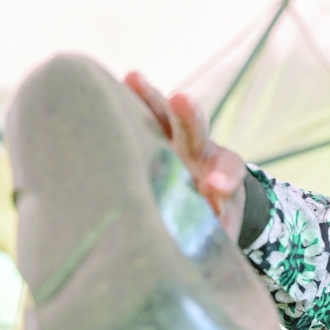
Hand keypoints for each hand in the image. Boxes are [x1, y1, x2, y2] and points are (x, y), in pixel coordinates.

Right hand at [124, 72, 245, 243]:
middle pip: (195, 130)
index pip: (228, 171)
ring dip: (148, 97)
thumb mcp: (218, 231)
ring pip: (162, 114)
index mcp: (223, 175)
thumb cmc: (211, 220)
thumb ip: (212, 235)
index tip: (215, 187)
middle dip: (188, 116)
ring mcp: (172, 139)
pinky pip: (136, 114)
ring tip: (132, 78)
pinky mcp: (149, 135)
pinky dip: (125, 102)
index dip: (222, 178)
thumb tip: (194, 250)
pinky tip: (101, 87)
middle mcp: (199, 151)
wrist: (207, 199)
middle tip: (181, 100)